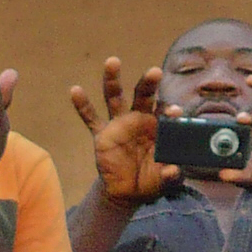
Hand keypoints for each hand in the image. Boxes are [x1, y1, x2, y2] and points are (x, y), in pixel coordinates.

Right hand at [68, 59, 176, 207]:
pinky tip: (75, 90)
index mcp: (157, 126)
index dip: (170, 111)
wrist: (127, 190)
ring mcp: (119, 124)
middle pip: (143, 95)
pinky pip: (91, 118)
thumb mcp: (162, 178)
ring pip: (115, 98)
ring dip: (113, 80)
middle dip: (148, 83)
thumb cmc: (150, 178)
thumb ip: (169, 173)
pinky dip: (82, 105)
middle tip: (155, 71)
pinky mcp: (102, 135)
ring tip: (113, 61)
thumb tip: (173, 170)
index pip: (165, 113)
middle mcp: (139, 119)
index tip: (175, 111)